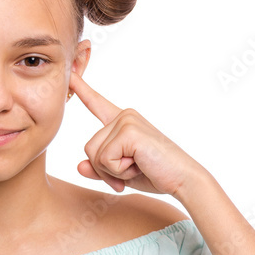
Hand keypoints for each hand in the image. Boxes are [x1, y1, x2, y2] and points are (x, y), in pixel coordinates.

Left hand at [69, 70, 203, 197]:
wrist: (184, 180)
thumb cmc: (156, 175)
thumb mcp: (120, 174)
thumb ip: (99, 169)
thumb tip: (79, 166)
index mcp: (123, 122)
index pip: (97, 104)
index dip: (82, 90)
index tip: (71, 74)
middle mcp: (124, 116)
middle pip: (89, 148)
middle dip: (105, 170)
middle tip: (132, 171)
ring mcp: (126, 121)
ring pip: (94, 155)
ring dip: (112, 172)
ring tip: (137, 167)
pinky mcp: (129, 131)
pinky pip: (105, 160)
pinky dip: (119, 172)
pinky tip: (138, 166)